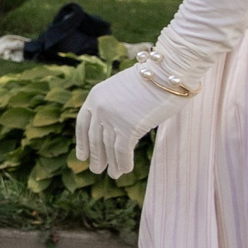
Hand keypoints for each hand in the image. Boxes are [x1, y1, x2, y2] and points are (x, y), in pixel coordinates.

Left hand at [74, 63, 187, 177]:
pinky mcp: (128, 126)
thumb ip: (115, 106)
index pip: (82, 124)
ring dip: (110, 163)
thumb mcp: (123, 90)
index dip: (82, 142)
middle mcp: (99, 108)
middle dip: (96, 156)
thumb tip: (115, 126)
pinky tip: (124, 170)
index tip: (81, 156)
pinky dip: (123, 162)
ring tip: (112, 175)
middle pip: (94, 137)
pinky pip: (122, 149)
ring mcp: (112, 117)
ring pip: (108, 146)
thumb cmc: (152, 79)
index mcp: (94, 96)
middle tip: (96, 169)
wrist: (167, 72)